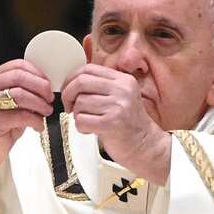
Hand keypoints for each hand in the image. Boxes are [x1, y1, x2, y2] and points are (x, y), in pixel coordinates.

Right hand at [0, 59, 52, 174]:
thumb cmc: (3, 123)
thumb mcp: (14, 102)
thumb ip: (25, 89)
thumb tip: (48, 86)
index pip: (18, 65)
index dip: (37, 73)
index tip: (48, 84)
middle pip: (20, 77)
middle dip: (40, 87)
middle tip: (50, 98)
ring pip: (21, 94)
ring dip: (40, 104)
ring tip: (46, 111)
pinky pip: (21, 115)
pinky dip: (35, 120)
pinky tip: (38, 125)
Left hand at [62, 64, 169, 184]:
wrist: (145, 145)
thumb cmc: (129, 124)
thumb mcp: (121, 97)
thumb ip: (102, 86)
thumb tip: (72, 81)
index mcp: (124, 80)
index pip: (89, 68)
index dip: (72, 78)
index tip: (68, 89)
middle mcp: (122, 90)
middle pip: (81, 82)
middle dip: (68, 94)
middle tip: (69, 106)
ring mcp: (118, 106)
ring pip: (80, 103)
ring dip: (77, 115)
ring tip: (88, 121)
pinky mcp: (111, 123)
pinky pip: (81, 120)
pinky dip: (81, 127)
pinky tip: (90, 130)